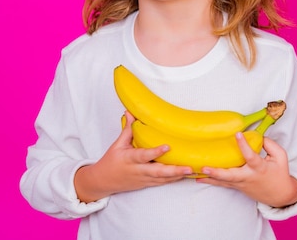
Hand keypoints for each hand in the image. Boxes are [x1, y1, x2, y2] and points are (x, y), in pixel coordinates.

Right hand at [74, 111, 192, 202]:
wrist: (104, 182)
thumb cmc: (111, 161)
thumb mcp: (117, 144)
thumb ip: (128, 129)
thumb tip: (131, 112)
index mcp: (130, 159)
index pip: (144, 155)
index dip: (155, 152)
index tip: (168, 146)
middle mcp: (138, 170)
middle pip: (157, 172)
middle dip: (174, 170)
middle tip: (188, 167)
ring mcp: (144, 179)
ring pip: (162, 179)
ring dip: (178, 176)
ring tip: (192, 170)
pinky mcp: (147, 184)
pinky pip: (162, 182)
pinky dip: (174, 179)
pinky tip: (186, 175)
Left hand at [196, 133, 296, 207]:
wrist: (280, 195)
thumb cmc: (280, 174)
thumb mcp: (281, 157)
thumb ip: (270, 144)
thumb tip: (257, 135)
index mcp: (259, 168)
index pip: (251, 157)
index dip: (244, 145)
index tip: (237, 134)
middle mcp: (248, 177)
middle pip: (231, 176)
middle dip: (217, 172)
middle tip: (205, 167)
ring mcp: (241, 184)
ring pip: (223, 181)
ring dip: (208, 177)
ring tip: (194, 173)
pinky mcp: (236, 186)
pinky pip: (222, 183)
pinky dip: (210, 181)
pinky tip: (197, 178)